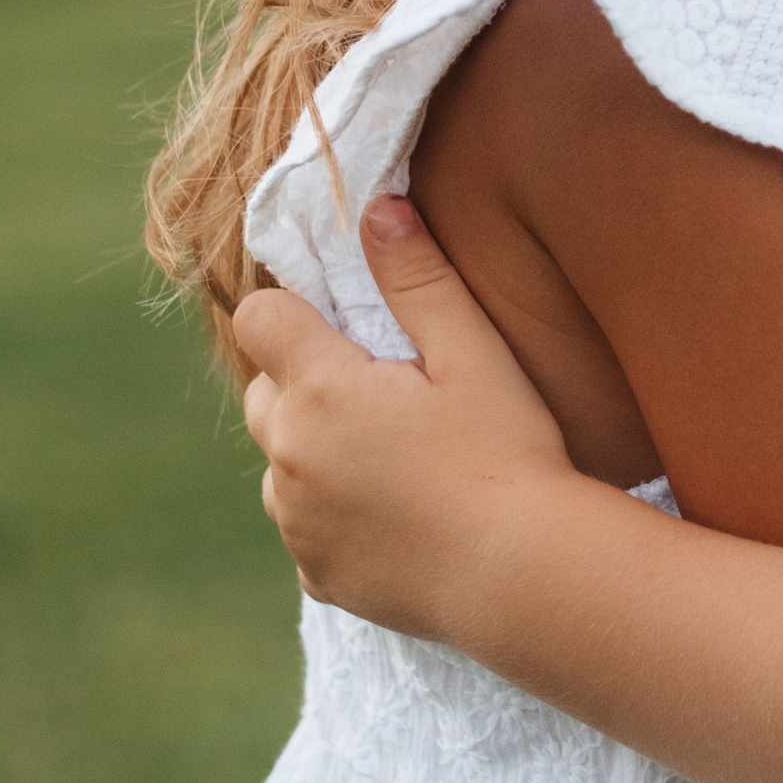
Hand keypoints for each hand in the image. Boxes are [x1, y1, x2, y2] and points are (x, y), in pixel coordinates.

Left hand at [234, 198, 580, 642]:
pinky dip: (335, 516)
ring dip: (316, 453)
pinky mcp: (316, 574)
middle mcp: (289, 456)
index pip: (259, 318)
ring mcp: (296, 522)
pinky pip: (306, 528)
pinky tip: (401, 516)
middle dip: (308, 384)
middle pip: (265, 393)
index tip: (347, 328)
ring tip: (398, 461)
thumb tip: (376, 207)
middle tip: (388, 395)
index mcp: (321, 389)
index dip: (296, 312)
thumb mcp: (474, 353)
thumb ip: (419, 277)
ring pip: (282, 465)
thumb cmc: (508, 452)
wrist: (523, 575)